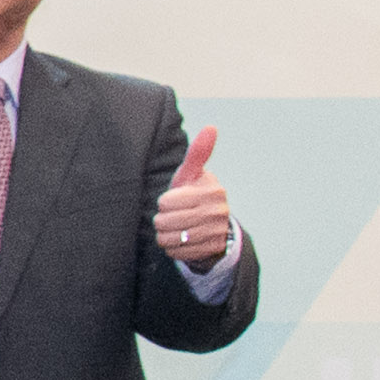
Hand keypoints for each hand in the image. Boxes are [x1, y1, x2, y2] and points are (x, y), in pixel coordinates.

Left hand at [154, 122, 234, 273]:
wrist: (211, 224)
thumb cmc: (193, 193)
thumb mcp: (192, 174)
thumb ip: (198, 153)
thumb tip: (211, 126)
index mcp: (212, 191)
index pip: (166, 202)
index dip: (163, 202)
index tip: (172, 200)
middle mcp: (218, 212)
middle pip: (166, 221)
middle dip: (161, 220)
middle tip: (169, 216)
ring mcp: (216, 232)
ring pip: (170, 238)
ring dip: (165, 234)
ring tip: (173, 227)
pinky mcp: (211, 250)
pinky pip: (177, 252)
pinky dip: (172, 248)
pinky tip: (181, 240)